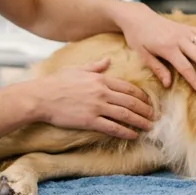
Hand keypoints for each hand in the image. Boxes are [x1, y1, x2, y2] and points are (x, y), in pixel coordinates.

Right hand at [24, 59, 154, 139]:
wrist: (40, 97)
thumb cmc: (56, 82)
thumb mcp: (77, 69)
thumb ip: (95, 66)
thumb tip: (107, 60)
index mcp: (100, 79)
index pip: (127, 88)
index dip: (141, 96)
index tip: (149, 102)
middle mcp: (102, 92)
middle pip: (130, 102)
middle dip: (145, 109)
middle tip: (154, 116)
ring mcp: (96, 107)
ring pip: (125, 115)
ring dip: (140, 121)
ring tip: (149, 126)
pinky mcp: (90, 121)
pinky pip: (113, 127)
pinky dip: (126, 131)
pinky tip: (134, 134)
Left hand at [114, 3, 195, 93]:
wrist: (137, 17)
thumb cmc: (137, 37)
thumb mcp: (142, 55)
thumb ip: (157, 68)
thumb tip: (168, 84)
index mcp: (167, 49)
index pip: (184, 67)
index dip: (194, 80)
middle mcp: (178, 39)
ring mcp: (183, 32)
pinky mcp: (185, 27)